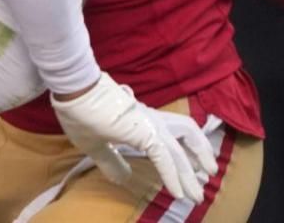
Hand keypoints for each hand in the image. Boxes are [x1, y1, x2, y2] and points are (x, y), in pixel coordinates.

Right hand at [52, 73, 212, 203]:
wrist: (75, 92)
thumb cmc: (81, 113)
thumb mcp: (96, 145)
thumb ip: (111, 161)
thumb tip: (121, 178)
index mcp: (141, 120)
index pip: (172, 132)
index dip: (185, 149)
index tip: (194, 168)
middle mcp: (152, 120)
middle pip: (187, 133)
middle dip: (200, 154)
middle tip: (208, 175)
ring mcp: (150, 125)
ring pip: (181, 148)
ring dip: (192, 169)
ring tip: (201, 186)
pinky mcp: (145, 133)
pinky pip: (165, 158)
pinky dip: (173, 176)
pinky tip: (177, 193)